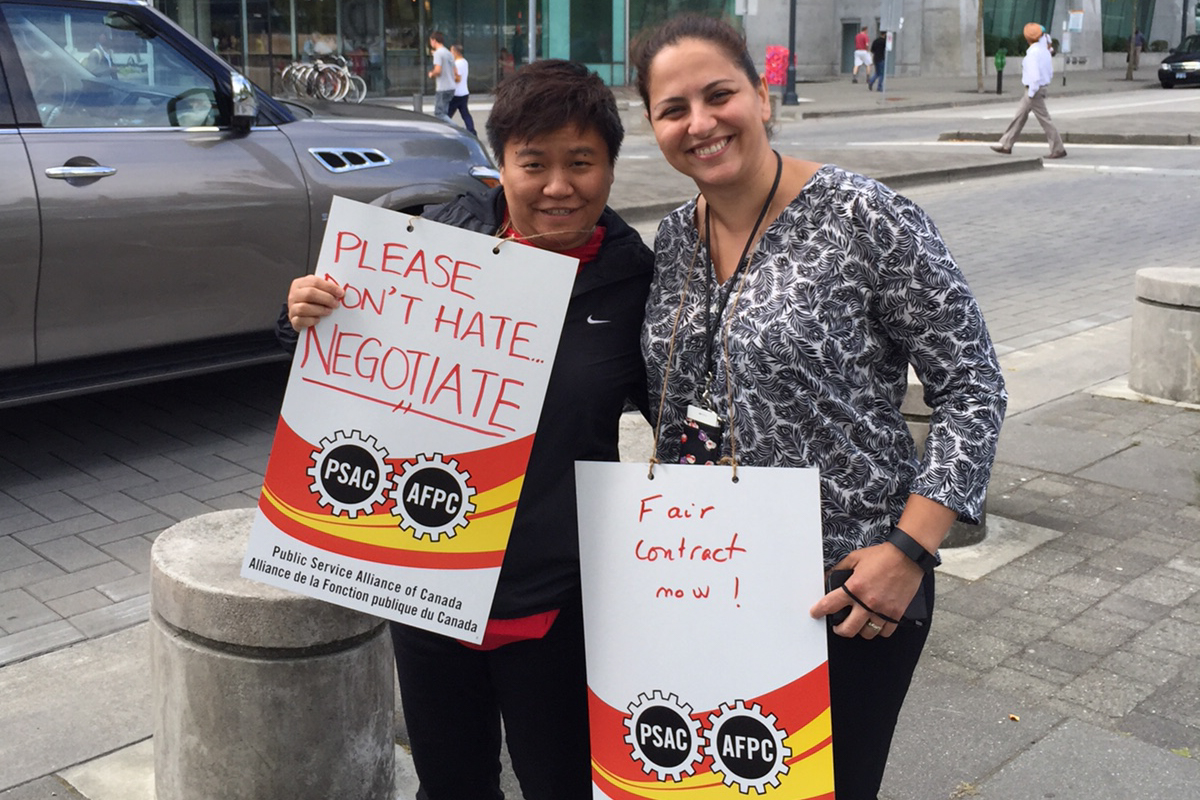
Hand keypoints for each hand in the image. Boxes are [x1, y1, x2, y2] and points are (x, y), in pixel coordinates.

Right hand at [286, 274, 342, 330]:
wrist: (299, 315)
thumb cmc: (310, 302)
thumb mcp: (317, 291)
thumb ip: (325, 289)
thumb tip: (339, 291)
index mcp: (300, 284)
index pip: (315, 282)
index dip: (329, 287)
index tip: (341, 293)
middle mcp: (294, 294)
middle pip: (310, 293)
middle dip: (326, 299)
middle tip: (336, 304)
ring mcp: (292, 307)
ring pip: (304, 308)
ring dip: (320, 310)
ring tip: (329, 311)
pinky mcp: (293, 320)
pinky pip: (301, 320)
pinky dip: (312, 320)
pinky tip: (318, 319)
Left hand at [809, 543, 924, 639]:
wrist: (907, 557)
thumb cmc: (883, 556)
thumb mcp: (855, 558)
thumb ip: (839, 569)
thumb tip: (828, 577)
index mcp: (854, 587)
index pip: (830, 605)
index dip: (819, 611)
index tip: (815, 613)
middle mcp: (867, 602)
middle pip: (848, 629)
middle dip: (839, 630)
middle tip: (838, 626)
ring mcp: (882, 610)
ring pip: (867, 633)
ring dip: (861, 630)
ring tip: (859, 624)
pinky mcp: (896, 613)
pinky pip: (885, 632)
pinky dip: (880, 630)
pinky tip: (877, 622)